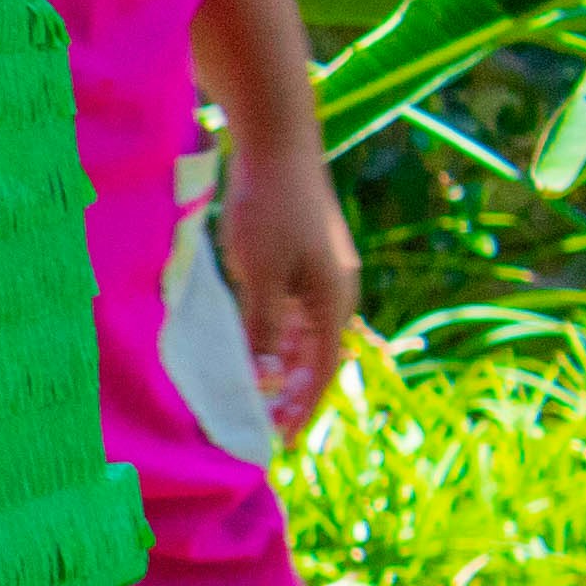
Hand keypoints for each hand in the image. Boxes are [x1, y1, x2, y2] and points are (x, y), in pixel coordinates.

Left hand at [222, 143, 359, 451]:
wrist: (275, 142)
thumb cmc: (267, 207)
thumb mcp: (259, 275)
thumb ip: (263, 328)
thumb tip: (267, 378)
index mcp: (332, 300)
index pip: (322, 370)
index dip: (301, 408)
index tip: (279, 443)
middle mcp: (334, 291)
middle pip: (316, 357)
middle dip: (293, 396)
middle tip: (266, 429)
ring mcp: (319, 273)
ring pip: (302, 335)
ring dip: (282, 368)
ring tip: (255, 398)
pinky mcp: (299, 257)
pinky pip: (290, 311)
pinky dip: (273, 336)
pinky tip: (251, 348)